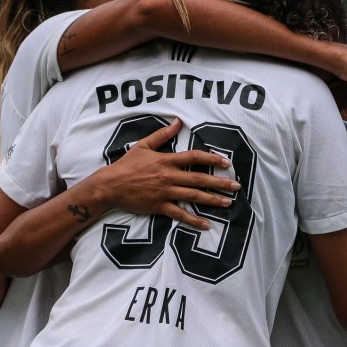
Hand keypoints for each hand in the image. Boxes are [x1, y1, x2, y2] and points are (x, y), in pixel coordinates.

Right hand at [93, 118, 238, 228]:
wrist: (109, 186)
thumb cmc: (127, 165)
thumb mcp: (144, 146)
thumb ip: (162, 134)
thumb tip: (178, 121)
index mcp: (167, 160)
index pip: (194, 157)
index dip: (212, 159)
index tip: (227, 163)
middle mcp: (169, 176)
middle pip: (199, 178)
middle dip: (220, 182)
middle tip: (237, 186)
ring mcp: (165, 192)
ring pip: (193, 196)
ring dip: (213, 200)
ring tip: (228, 202)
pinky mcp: (159, 206)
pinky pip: (179, 214)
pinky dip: (193, 220)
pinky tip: (206, 224)